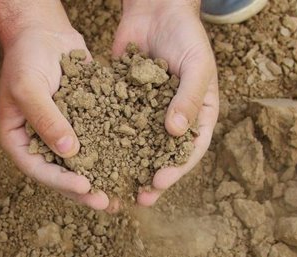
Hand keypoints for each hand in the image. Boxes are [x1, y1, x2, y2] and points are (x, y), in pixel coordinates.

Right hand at [0, 1, 109, 209]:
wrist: (43, 33)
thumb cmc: (27, 57)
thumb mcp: (29, 87)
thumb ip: (47, 119)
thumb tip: (69, 152)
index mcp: (18, 140)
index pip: (38, 169)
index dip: (61, 181)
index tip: (86, 187)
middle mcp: (39, 143)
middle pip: (61, 175)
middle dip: (85, 190)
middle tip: (107, 203)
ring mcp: (60, 136)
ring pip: (81, 165)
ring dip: (100, 180)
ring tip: (121, 197)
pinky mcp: (81, 126)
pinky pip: (95, 145)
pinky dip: (111, 156)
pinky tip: (131, 166)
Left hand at [113, 0, 218, 205]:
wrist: (157, 9)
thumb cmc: (186, 35)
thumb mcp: (196, 65)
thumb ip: (188, 97)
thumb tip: (175, 132)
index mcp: (200, 114)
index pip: (191, 149)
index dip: (177, 168)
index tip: (160, 182)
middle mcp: (175, 119)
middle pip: (165, 156)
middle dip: (153, 178)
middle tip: (140, 198)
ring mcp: (150, 113)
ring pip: (141, 147)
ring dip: (130, 167)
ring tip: (117, 186)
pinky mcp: (126, 104)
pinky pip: (120, 126)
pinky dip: (111, 142)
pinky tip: (97, 157)